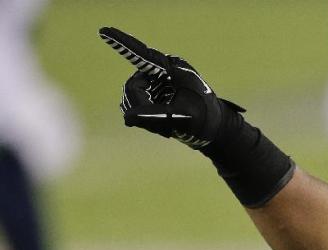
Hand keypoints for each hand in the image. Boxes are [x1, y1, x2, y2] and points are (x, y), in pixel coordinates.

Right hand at [98, 27, 293, 206]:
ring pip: (132, 100)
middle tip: (163, 129)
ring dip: (145, 119)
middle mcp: (162, 73)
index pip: (142, 55)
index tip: (103, 31)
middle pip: (133, 87)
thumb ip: (154, 116)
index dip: (122, 44)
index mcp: (173, 69)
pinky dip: (146, 121)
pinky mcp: (154, 96)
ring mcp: (157, 84)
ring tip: (168, 130)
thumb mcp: (182, 118)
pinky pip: (136, 108)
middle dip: (143, 110)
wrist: (216, 131)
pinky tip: (165, 130)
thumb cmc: (205, 120)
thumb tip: (128, 118)